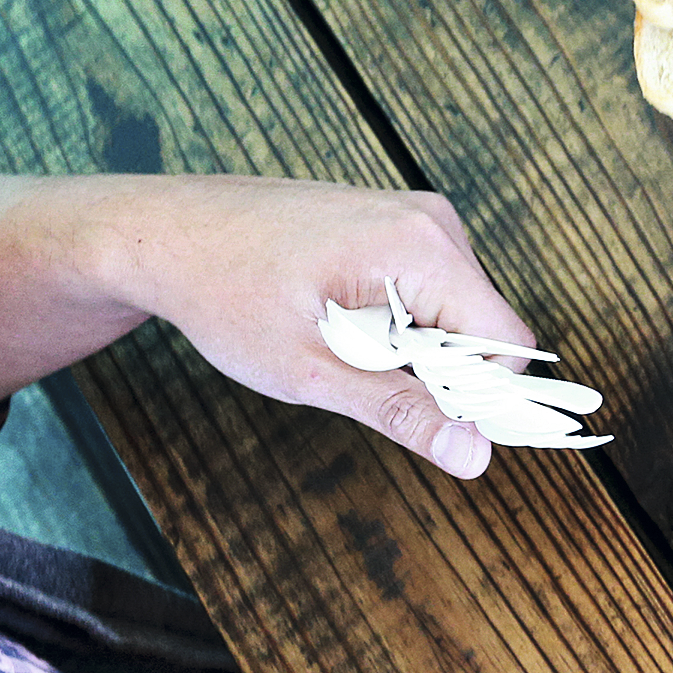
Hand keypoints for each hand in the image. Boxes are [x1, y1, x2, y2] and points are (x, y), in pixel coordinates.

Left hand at [0, 174, 535, 478]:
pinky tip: (340, 316)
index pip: (509, 343)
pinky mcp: (399, 220)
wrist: (163, 231)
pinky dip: (401, 318)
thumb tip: (474, 457)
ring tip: (339, 338)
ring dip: (416, 345)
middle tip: (354, 370)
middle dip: (439, 369)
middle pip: (487, 327)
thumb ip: (401, 412)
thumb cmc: (224, 294)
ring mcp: (418, 215)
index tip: (416, 414)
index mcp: (422, 249)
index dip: (480, 395)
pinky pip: (434, 287)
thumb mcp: (311, 370)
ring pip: (460, 311)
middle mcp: (433, 221)